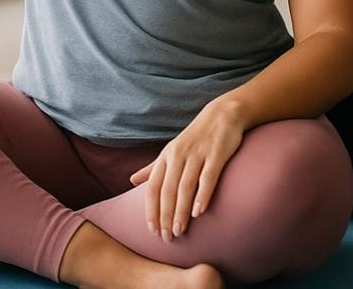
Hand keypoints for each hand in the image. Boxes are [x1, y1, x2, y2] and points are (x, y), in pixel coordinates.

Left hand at [129, 98, 245, 241]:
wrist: (222, 114)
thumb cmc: (194, 138)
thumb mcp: (171, 150)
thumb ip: (152, 168)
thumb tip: (131, 181)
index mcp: (166, 156)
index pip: (153, 186)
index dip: (151, 209)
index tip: (152, 231)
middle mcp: (179, 154)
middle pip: (168, 190)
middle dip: (166, 216)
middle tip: (167, 238)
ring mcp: (198, 153)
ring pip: (185, 186)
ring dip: (181, 210)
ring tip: (180, 231)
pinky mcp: (216, 153)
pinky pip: (208, 176)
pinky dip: (202, 195)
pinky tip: (199, 212)